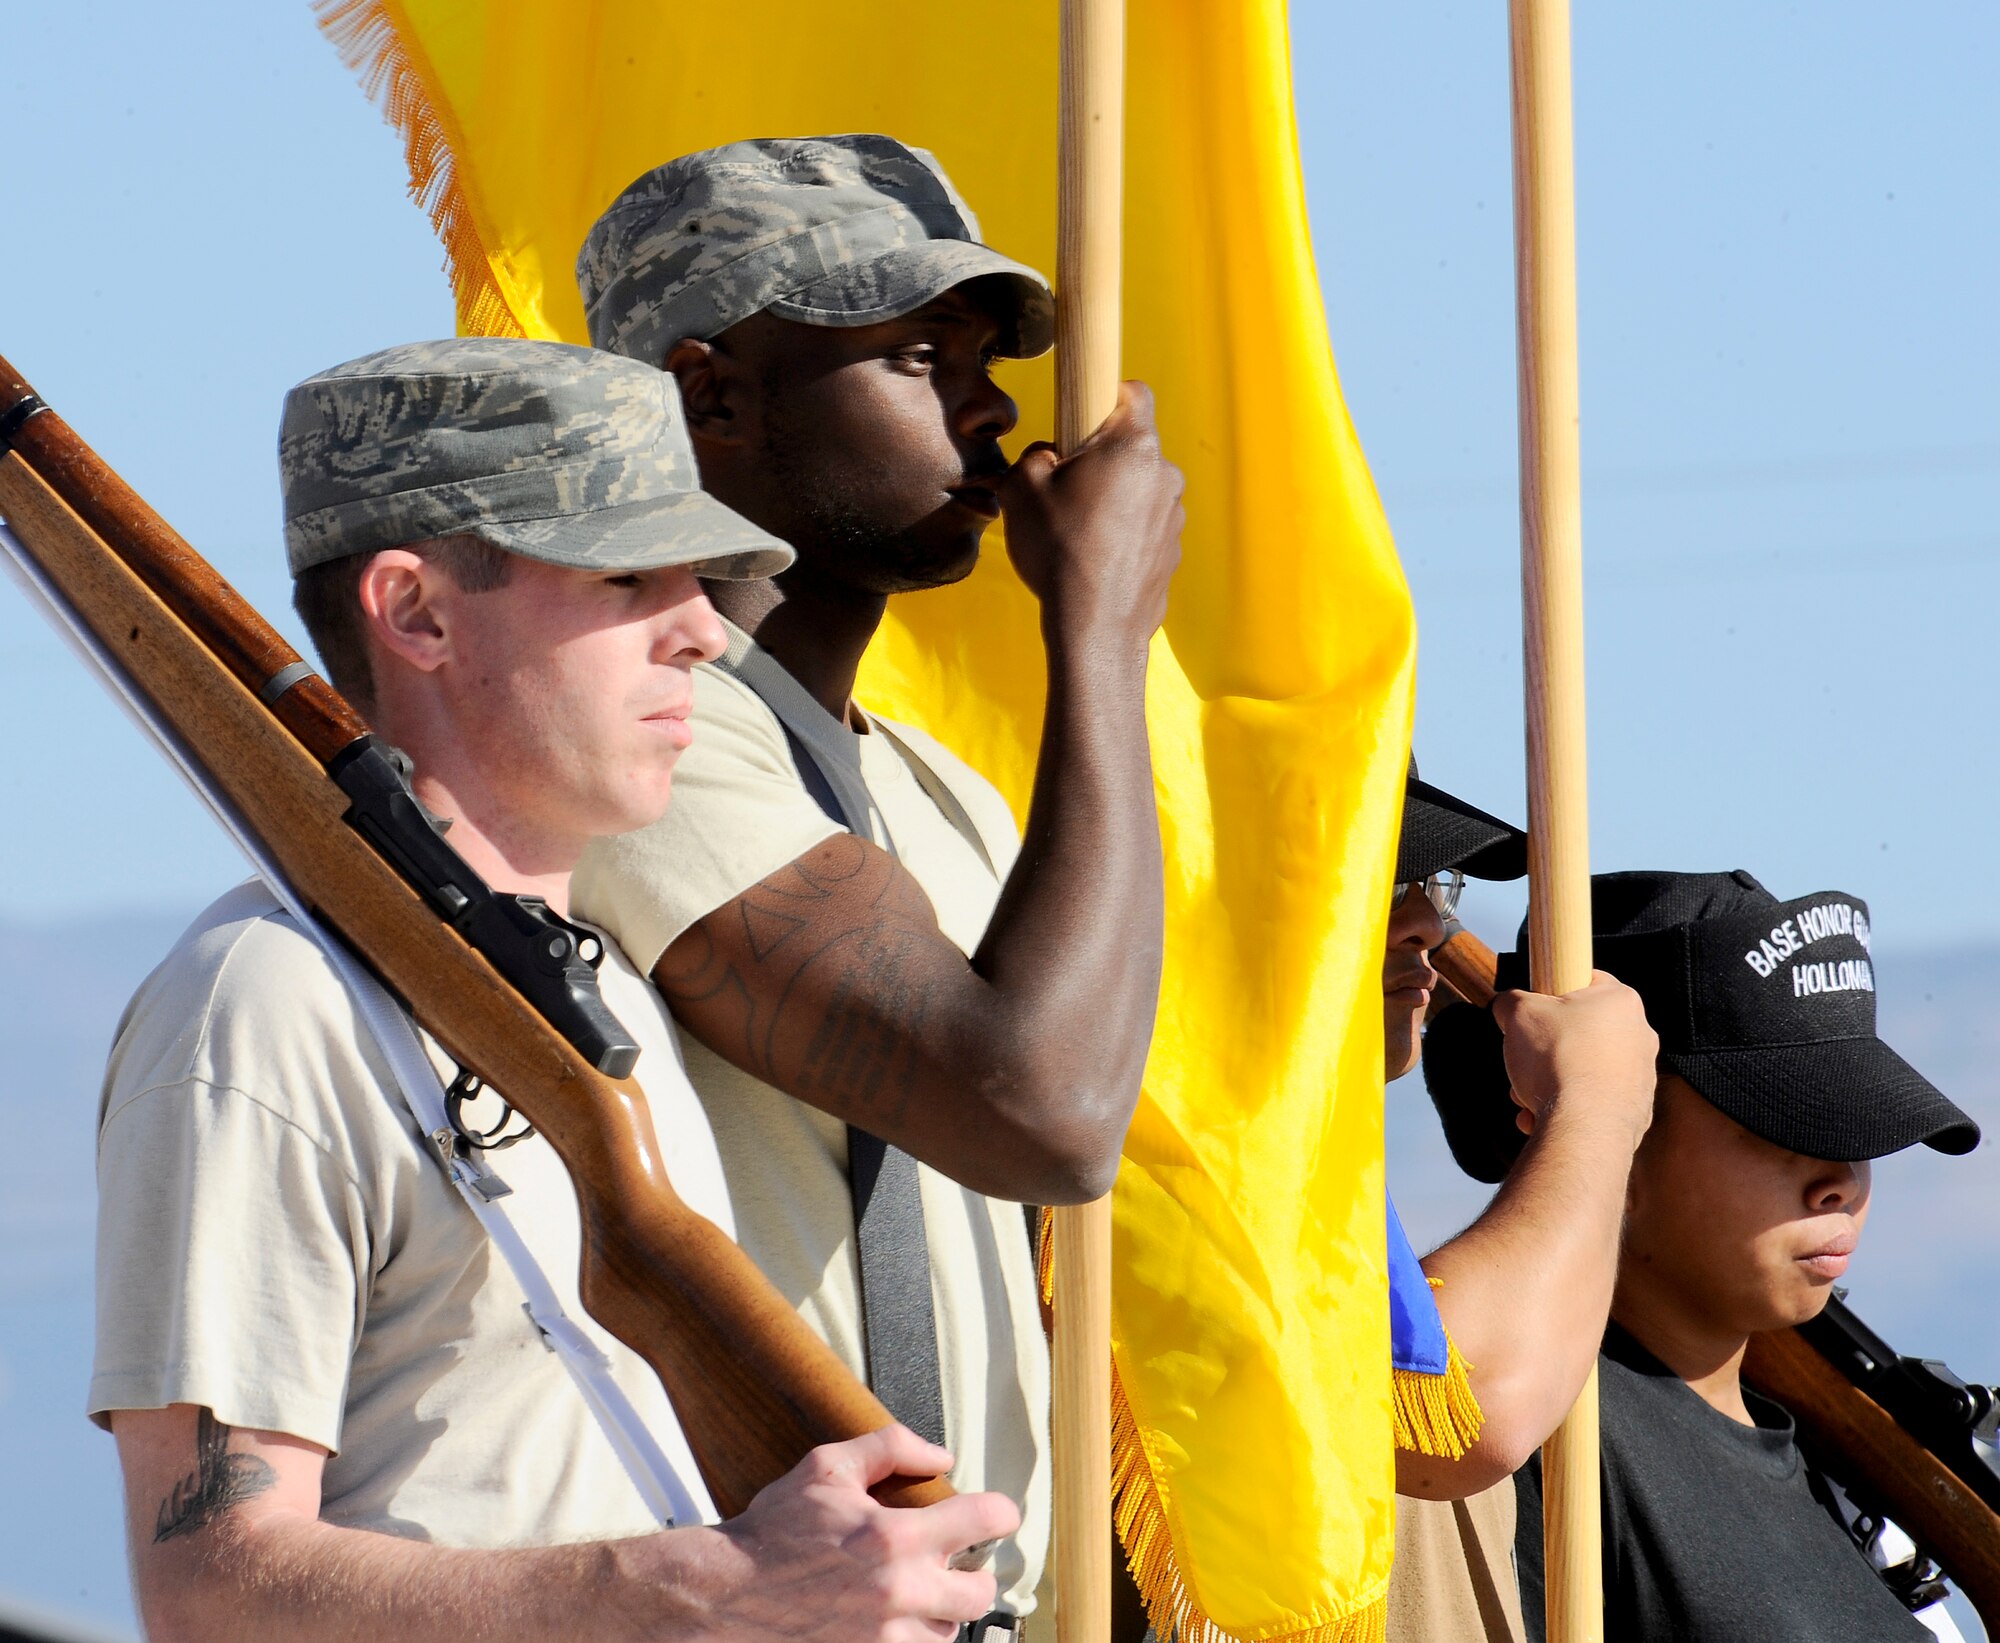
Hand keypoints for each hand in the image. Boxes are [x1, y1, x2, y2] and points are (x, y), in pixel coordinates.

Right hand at [687, 1425, 1020, 1642]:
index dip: (1000, 1513)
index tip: (997, 1515)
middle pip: (979, 1593)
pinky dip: (911, 1639)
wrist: (724, 1596)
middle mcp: (899, 1592)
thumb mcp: (826, 1468)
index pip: (985, 1520)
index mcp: (895, 1537)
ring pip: (948, 1633)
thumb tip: (940, 1455)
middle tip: (954, 1565)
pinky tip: (891, 1621)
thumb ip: (890, 1447)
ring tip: (913, 1596)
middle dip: (972, 1576)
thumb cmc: (773, 1532)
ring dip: (939, 1613)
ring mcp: (886, 1639)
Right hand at [993, 381, 1183, 644]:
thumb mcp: (1020, 489)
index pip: (1134, 393)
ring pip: (1140, 489)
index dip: (1106, 397)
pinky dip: (1124, 535)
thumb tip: (1048, 457)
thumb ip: (1034, 456)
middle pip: (1133, 447)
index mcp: (1133, 447)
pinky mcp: (1173, 552)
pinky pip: (1145, 528)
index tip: (1080, 419)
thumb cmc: (1059, 551)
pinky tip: (1095, 561)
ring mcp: (1173, 517)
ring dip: (1113, 499)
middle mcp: (1164, 475)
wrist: (1094, 629)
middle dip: (1101, 458)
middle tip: (1064, 488)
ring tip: (1077, 533)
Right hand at [1492, 971, 1656, 1147]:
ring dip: (1552, 1080)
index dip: (1554, 990)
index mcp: (1620, 1001)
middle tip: (1524, 1058)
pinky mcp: (1636, 1109)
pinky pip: (1594, 1100)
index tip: (1536, 1008)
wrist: (1585, 1128)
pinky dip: (1568, 1107)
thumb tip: (1506, 1006)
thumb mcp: (1518, 1013)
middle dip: (1546, 1046)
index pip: (1586, 979)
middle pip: (1582, 1030)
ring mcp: (1642, 1075)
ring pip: (1585, 1068)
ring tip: (1527, 1094)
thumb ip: (1511, 1000)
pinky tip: (1541, 1117)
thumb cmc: (1557, 1061)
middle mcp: (1640, 1034)